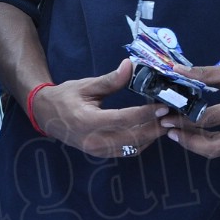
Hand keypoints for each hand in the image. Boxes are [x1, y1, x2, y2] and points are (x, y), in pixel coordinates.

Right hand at [30, 58, 169, 156]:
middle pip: (133, 138)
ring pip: (133, 147)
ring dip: (152, 136)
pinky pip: (128, 151)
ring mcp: (97, 150)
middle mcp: (93, 140)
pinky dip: (142, 141)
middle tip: (174, 116)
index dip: (146, 114)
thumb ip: (110, 80)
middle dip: (156, 127)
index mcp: (88, 121)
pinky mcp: (102, 153)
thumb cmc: (65, 97)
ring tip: (168, 122)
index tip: (164, 106)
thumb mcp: (86, 85)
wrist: (45, 116)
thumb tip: (130, 66)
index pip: (124, 119)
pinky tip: (152, 128)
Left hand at [160, 60, 219, 157]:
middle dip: (189, 141)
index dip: (185, 120)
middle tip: (169, 131)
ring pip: (217, 150)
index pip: (209, 120)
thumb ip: (203, 73)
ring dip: (195, 145)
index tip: (167, 117)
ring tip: (176, 133)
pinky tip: (191, 133)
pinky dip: (204, 143)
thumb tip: (177, 70)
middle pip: (213, 146)